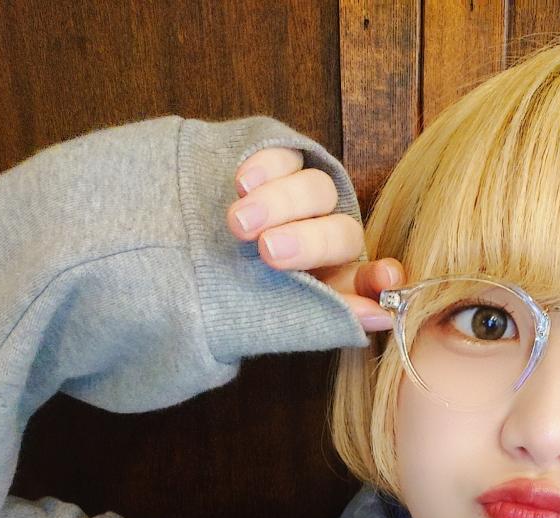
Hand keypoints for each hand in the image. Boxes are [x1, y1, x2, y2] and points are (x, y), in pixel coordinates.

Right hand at [226, 147, 404, 330]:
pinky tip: (242, 183)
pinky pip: (284, 156)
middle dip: (309, 243)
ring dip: (281, 204)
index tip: (385, 278)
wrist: (173, 256)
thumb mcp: (265, 317)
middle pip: (341, 233)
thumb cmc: (223, 297)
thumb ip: (317, 320)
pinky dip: (266, 168)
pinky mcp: (279, 162)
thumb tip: (381, 318)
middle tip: (269, 252)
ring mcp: (304, 197)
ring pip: (317, 190)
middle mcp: (326, 236)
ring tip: (239, 224)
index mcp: (332, 282)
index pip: (368, 279)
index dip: (376, 278)